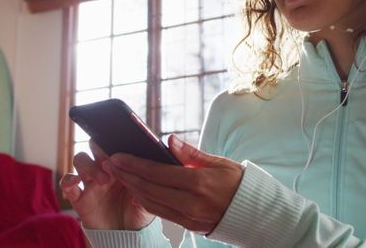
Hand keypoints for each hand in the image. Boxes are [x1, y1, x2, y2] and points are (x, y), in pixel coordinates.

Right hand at [60, 141, 154, 229]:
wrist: (127, 237)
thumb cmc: (140, 212)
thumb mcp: (151, 196)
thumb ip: (150, 181)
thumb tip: (152, 168)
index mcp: (123, 165)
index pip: (115, 143)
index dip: (116, 141)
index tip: (123, 146)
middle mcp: (106, 169)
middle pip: (95, 145)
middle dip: (101, 148)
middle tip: (111, 160)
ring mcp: (91, 182)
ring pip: (80, 159)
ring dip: (89, 166)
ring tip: (104, 180)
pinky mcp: (80, 198)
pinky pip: (67, 184)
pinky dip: (68, 180)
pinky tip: (76, 182)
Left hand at [105, 134, 243, 233]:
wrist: (255, 213)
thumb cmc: (239, 183)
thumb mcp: (220, 163)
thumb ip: (192, 154)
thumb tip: (169, 140)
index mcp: (199, 183)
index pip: (157, 173)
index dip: (134, 164)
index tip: (117, 156)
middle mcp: (191, 202)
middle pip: (149, 188)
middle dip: (126, 175)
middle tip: (110, 163)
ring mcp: (188, 217)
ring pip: (151, 202)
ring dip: (131, 188)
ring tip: (118, 175)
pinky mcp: (188, 226)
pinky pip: (160, 212)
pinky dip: (145, 200)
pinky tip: (136, 189)